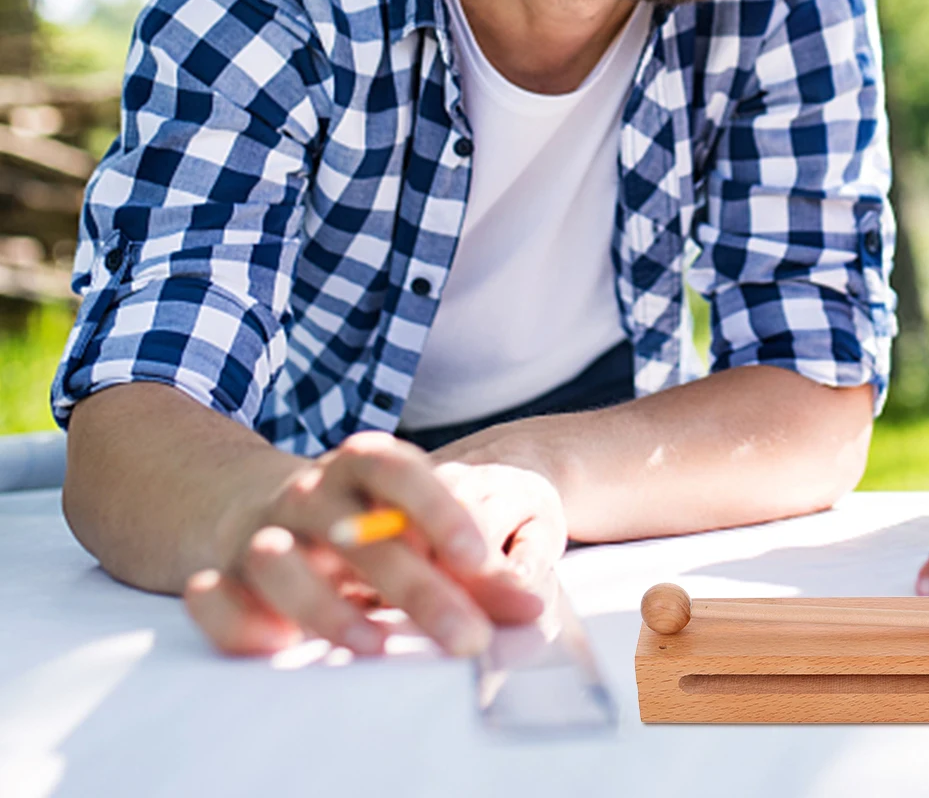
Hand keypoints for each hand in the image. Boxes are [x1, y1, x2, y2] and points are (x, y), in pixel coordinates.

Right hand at [183, 432, 559, 657]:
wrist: (250, 502)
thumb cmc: (357, 519)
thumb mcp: (413, 525)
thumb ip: (472, 567)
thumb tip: (530, 608)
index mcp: (364, 466)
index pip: (403, 474)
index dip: (440, 511)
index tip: (481, 558)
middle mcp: (312, 492)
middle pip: (362, 536)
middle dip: (416, 588)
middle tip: (467, 637)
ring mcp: (263, 531)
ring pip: (284, 562)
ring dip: (327, 604)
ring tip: (372, 643)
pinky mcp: (221, 574)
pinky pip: (216, 598)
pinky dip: (237, 620)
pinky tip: (274, 644)